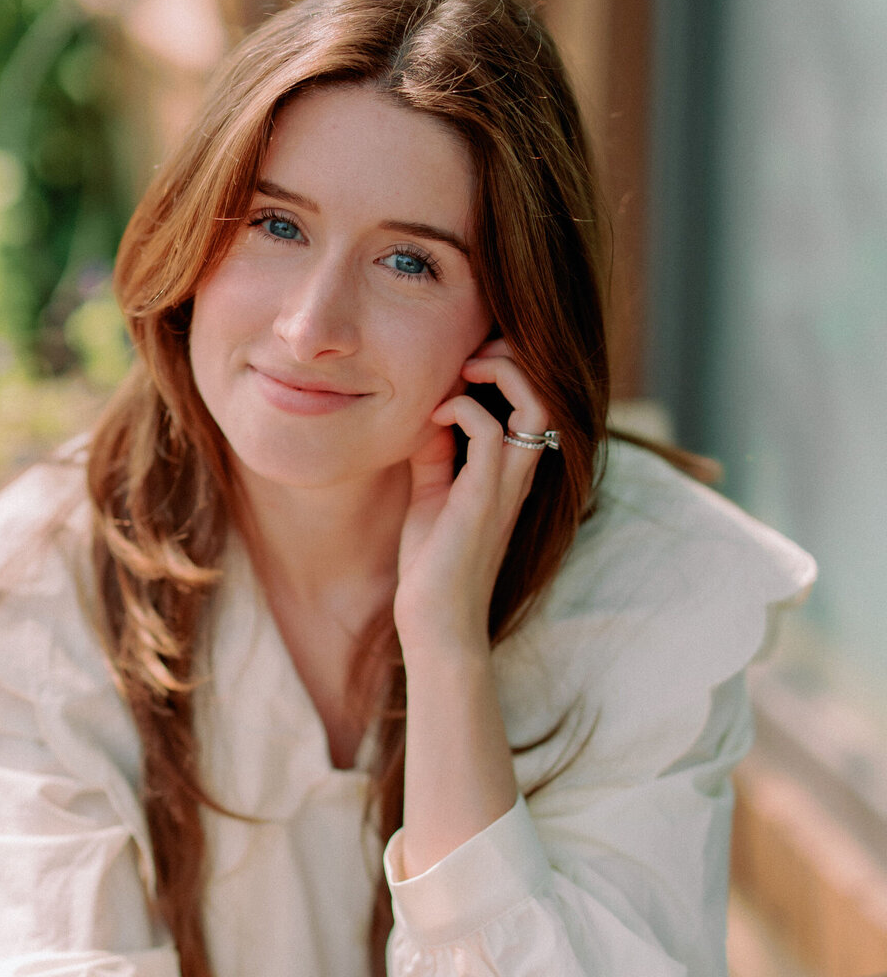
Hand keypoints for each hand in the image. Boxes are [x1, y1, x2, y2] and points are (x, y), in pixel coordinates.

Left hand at [394, 336, 550, 655]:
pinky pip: (490, 433)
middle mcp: (520, 474)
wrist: (435, 624)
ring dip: (500, 372)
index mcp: (512, 472)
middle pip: (549, 391)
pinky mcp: (484, 499)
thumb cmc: (432, 567)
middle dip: (515, 356)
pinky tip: (434, 417)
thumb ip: (435, 456)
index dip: (512, 367)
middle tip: (472, 352)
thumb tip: (426, 414)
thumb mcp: (431, 496)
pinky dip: (463, 409)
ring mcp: (506, 486)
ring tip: (463, 369)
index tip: (467, 359)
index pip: (536, 401)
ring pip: (534, 404)